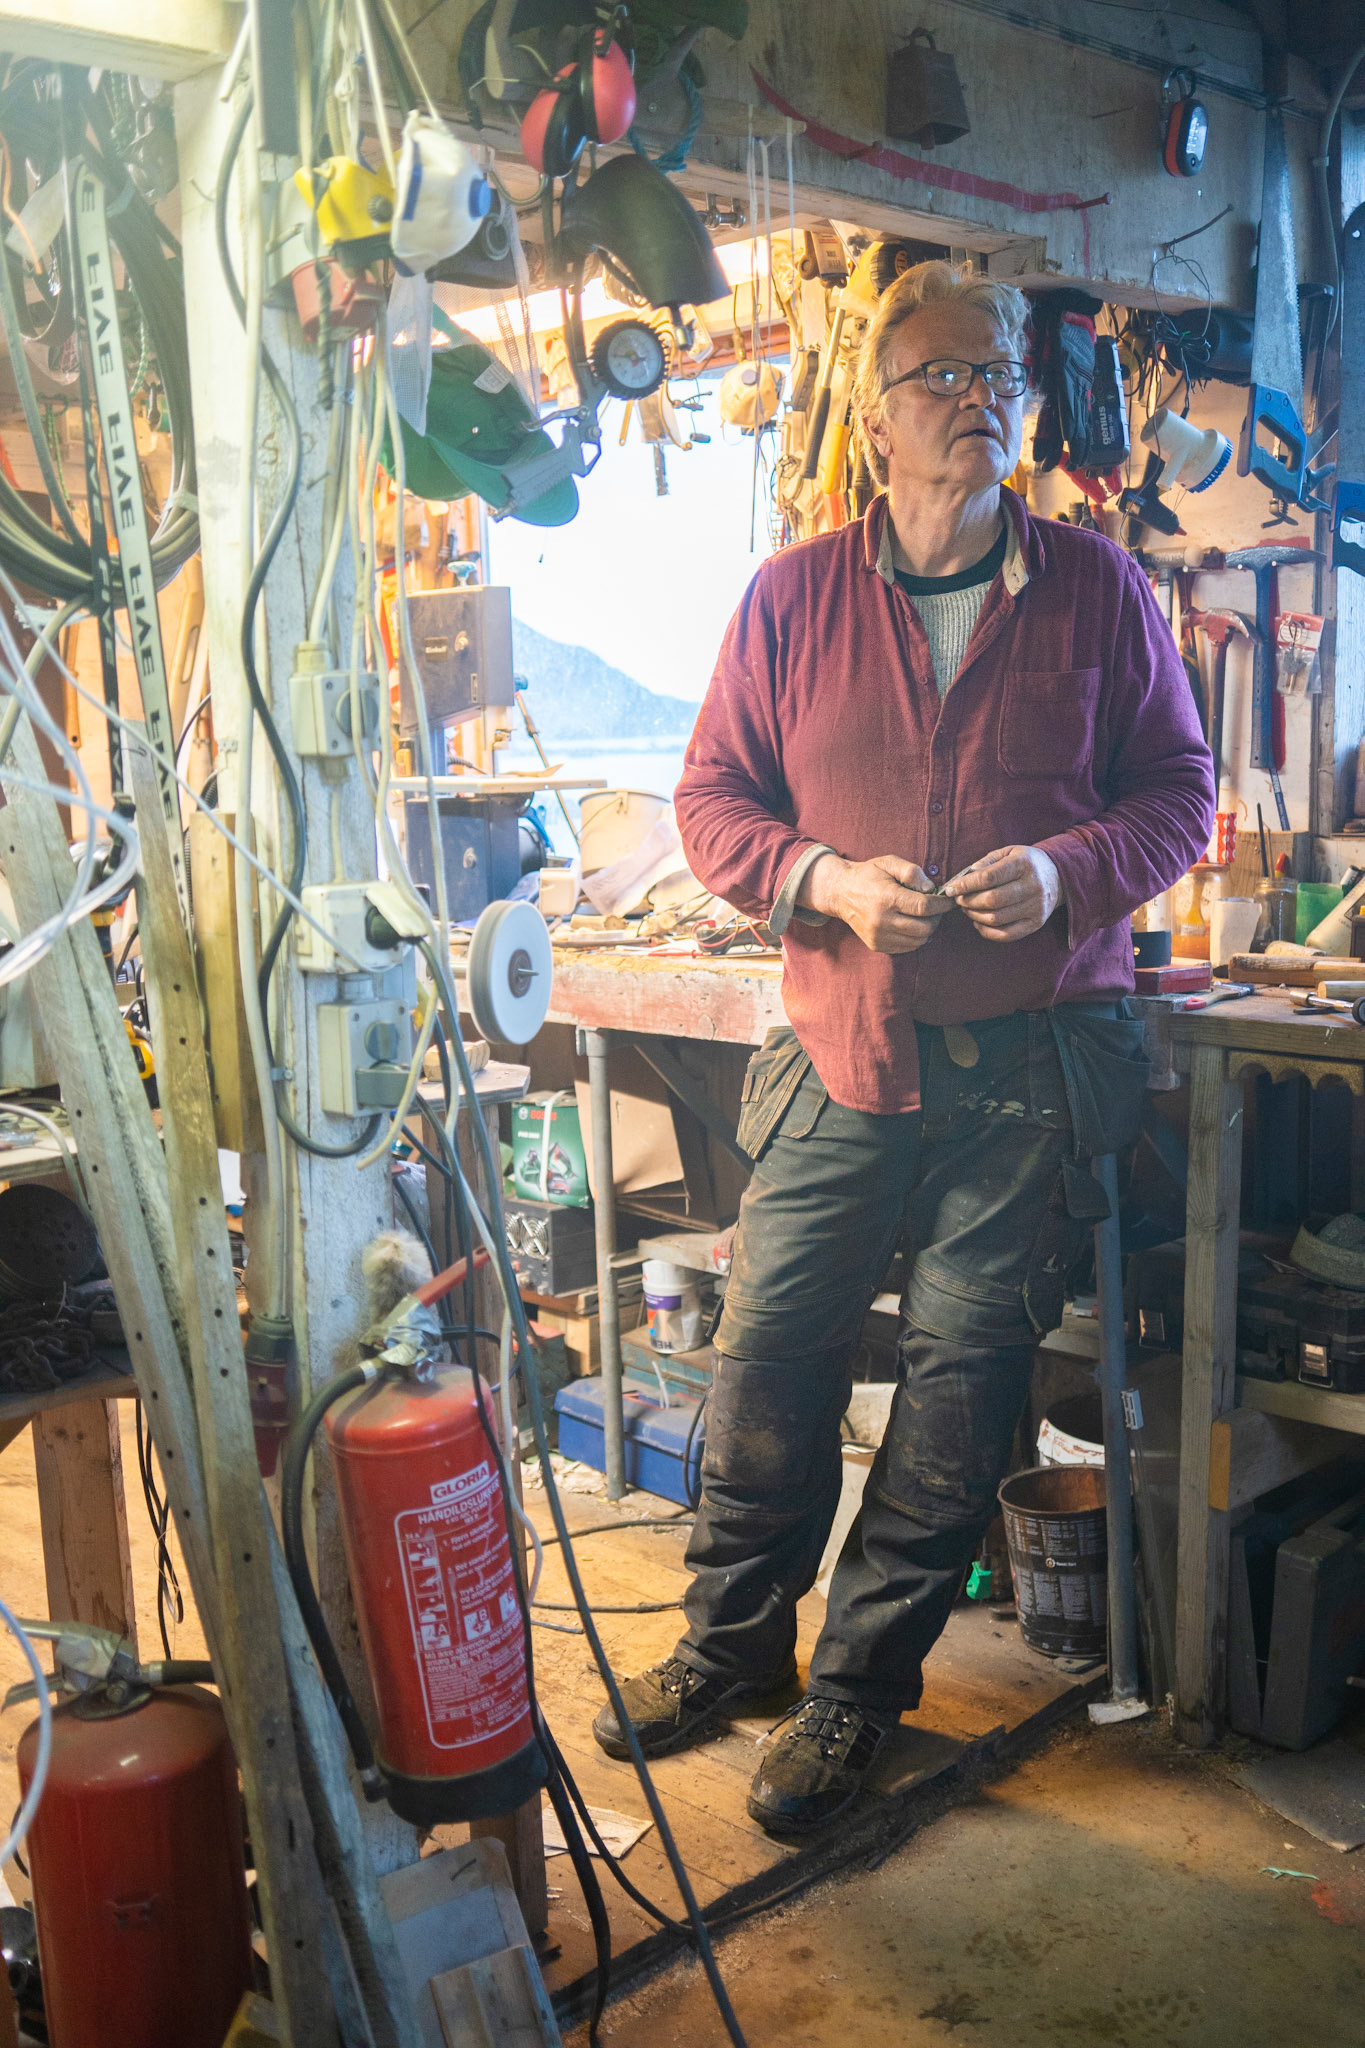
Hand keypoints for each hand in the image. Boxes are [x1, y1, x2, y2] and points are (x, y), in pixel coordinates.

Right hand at [799, 853, 955, 954]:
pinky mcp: (877, 945)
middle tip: (936, 908)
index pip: (924, 907)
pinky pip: (906, 947)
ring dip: (927, 929)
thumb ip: (912, 872)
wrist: (840, 893)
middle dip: (936, 918)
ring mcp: (878, 936)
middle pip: (924, 927)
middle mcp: (882, 921)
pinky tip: (911, 924)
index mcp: (887, 898)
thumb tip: (931, 889)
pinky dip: (915, 937)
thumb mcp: (889, 862)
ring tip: (923, 915)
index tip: (949, 900)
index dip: (942, 904)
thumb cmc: (868, 875)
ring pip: (918, 940)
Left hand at [942, 845, 1062, 941]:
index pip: (989, 878)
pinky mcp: (1036, 923)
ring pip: (996, 919)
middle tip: (959, 900)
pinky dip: (987, 931)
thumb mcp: (1008, 853)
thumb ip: (986, 863)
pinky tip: (979, 922)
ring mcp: (1036, 907)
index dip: (965, 885)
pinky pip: (1006, 934)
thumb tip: (964, 878)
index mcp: (1023, 864)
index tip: (951, 889)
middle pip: (992, 900)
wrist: (1058, 876)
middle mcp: (1032, 886)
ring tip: (968, 909)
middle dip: (968, 902)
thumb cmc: (1025, 863)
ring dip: (975, 916)